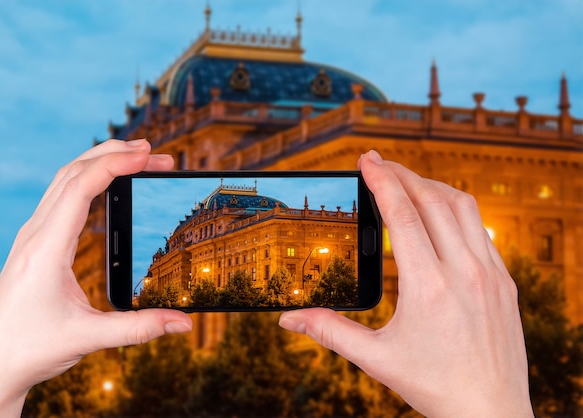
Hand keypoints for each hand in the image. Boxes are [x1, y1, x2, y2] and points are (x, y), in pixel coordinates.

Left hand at [0, 140, 192, 417]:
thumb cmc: (30, 348)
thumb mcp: (89, 338)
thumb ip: (140, 328)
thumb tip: (183, 322)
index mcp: (46, 248)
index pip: (81, 187)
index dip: (116, 164)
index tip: (148, 154)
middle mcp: (36, 233)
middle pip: (73, 172)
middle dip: (114, 154)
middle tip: (154, 153)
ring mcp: (33, 235)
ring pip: (65, 179)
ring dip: (100, 162)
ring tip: (137, 160)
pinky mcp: (36, 242)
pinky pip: (62, 196)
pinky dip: (88, 179)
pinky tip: (107, 185)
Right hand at [279, 150, 532, 416]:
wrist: (491, 413)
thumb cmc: (434, 387)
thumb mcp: (376, 360)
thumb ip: (330, 332)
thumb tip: (288, 320)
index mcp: (429, 287)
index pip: (402, 215)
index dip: (381, 181)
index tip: (366, 159)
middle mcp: (464, 272)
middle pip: (432, 200)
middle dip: (402, 174)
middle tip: (379, 163)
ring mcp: (491, 274)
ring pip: (463, 207)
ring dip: (432, 186)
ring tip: (407, 181)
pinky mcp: (504, 281)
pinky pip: (481, 228)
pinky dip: (456, 209)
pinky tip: (439, 214)